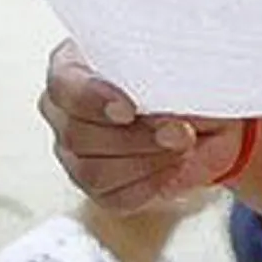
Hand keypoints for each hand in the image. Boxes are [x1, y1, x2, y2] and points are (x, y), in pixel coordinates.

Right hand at [41, 43, 247, 212]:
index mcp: (72, 67)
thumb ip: (174, 78)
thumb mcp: (181, 64)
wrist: (197, 109)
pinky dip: (151, 185)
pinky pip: (114, 197)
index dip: (92, 99)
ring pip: (92, 172)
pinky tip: (175, 166)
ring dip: (146, 162)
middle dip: (135, 137)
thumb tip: (176, 111)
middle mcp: (63, 112)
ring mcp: (73, 153)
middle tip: (180, 132)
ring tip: (183, 149)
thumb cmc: (179, 75)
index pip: (64, 85)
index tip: (130, 110)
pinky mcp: (95, 187)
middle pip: (77, 134)